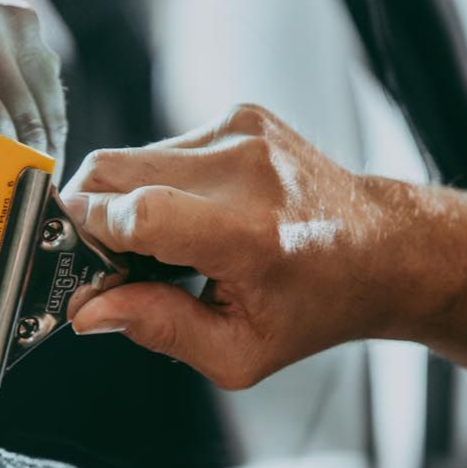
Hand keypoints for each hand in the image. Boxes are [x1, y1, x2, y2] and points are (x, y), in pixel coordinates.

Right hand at [62, 103, 394, 388]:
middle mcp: (245, 170)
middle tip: (108, 260)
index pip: (137, 211)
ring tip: (162, 244)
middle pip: (114, 171)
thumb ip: (159, 329)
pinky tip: (191, 215)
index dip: (92, 236)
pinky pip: (162, 146)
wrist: (382, 248)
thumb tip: (87, 311)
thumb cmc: (313, 307)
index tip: (85, 266)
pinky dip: (156, 182)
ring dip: (124, 201)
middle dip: (89, 216)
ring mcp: (242, 133)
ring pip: (130, 157)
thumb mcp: (239, 351)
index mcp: (249, 235)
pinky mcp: (240, 116)